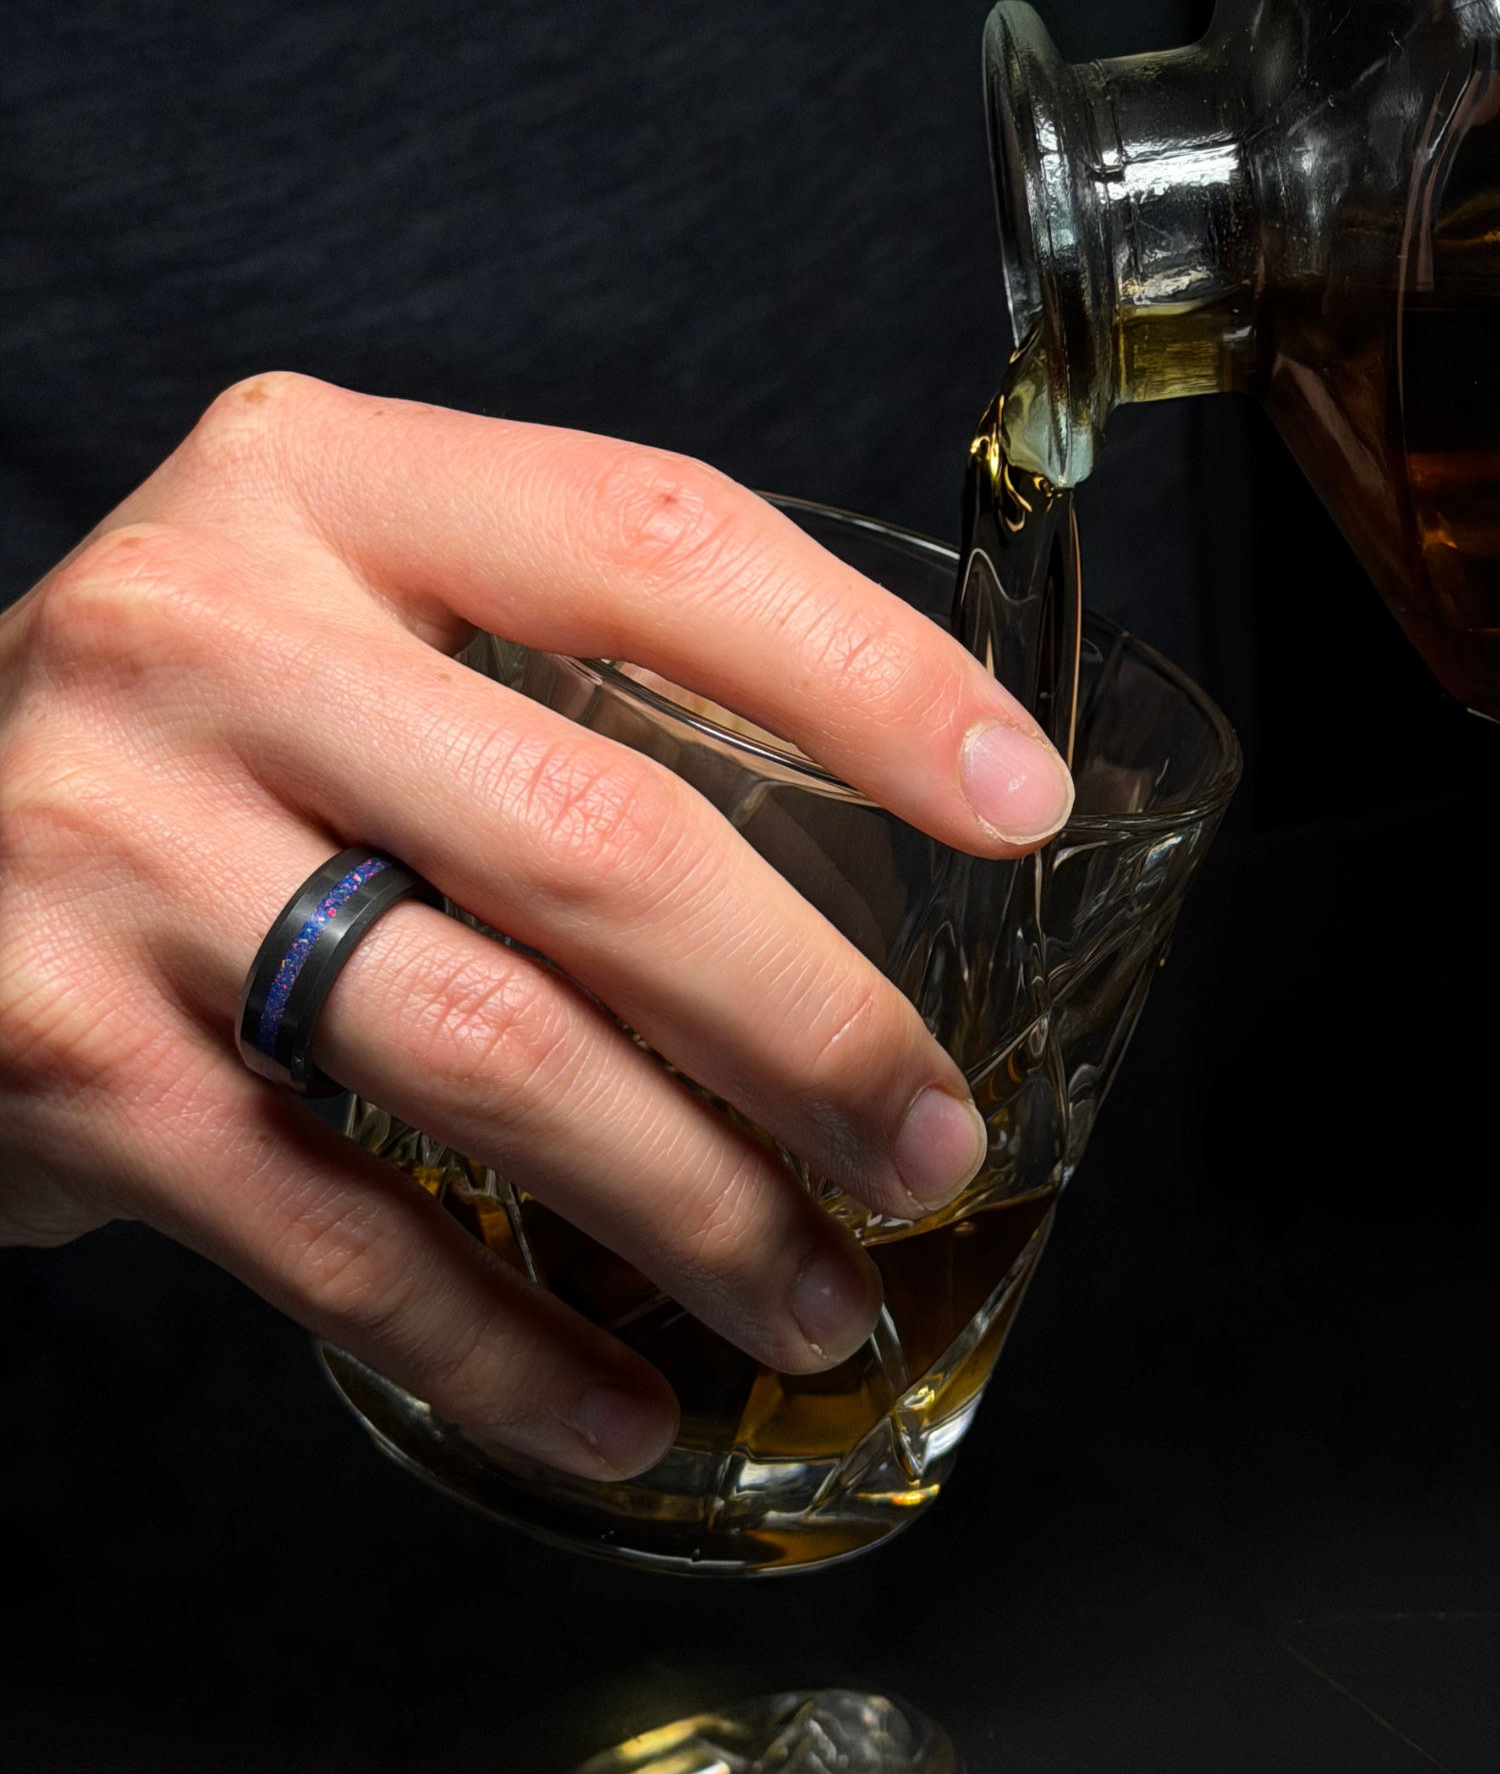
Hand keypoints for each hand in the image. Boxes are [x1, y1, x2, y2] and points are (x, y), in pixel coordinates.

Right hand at [0, 372, 1073, 1479]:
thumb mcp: (367, 602)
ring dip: (694, 1202)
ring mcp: (118, 853)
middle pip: (600, 842)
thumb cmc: (212, 720)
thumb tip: (891, 818)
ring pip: (493, 1054)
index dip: (869, 676)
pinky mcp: (60, 1062)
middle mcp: (212, 642)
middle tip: (925, 1134)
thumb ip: (575, 665)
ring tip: (820, 1288)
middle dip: (807, 1022)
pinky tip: (622, 1396)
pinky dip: (504, 1342)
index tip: (1021, 801)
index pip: (658, 541)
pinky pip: (336, 1237)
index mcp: (330, 486)